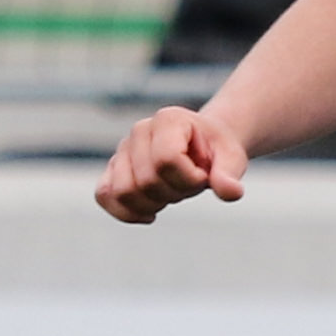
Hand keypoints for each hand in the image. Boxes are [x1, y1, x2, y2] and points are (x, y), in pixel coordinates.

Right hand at [95, 105, 249, 223]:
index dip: (188, 179)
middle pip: (147, 180)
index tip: (203, 176)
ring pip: (124, 191)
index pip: (167, 159)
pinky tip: (148, 215)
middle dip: (174, 193)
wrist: (203, 146)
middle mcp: (140, 131)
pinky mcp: (113, 169)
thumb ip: (229, 174)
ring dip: (152, 204)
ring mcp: (123, 150)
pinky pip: (104, 195)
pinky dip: (125, 212)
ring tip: (171, 194)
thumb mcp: (231, 158)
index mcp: (169, 120)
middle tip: (190, 185)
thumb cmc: (216, 151)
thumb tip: (231, 192)